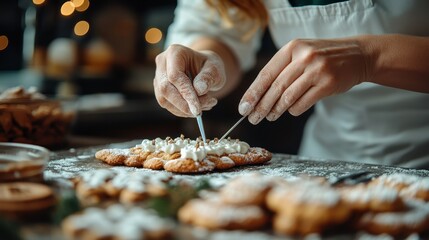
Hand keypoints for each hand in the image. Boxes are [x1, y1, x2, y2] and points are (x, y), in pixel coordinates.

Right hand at [154, 44, 225, 116]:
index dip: (185, 93)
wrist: (204, 68)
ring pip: (164, 100)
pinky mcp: (159, 89)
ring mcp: (158, 76)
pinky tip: (197, 107)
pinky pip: (167, 105)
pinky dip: (182, 111)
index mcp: (175, 52)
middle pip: (165, 88)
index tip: (197, 109)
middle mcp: (162, 63)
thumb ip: (208, 77)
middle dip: (183, 104)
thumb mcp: (215, 68)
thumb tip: (198, 90)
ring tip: (205, 105)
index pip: (175, 76)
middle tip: (201, 111)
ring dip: (184, 109)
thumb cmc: (209, 66)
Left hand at [239, 38, 369, 123]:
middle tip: (253, 118)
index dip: (252, 93)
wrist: (358, 55)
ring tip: (269, 117)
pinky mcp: (328, 84)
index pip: (266, 74)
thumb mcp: (301, 54)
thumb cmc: (323, 58)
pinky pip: (303, 103)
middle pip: (275, 88)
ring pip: (287, 97)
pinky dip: (293, 110)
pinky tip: (290, 111)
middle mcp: (303, 57)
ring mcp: (317, 70)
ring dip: (275, 111)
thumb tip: (257, 95)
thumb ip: (282, 69)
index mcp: (292, 48)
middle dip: (261, 106)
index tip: (243, 107)